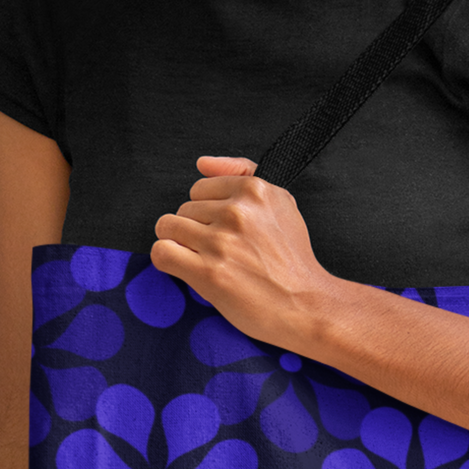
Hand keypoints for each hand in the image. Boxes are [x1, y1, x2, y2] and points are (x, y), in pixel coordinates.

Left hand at [151, 156, 337, 350]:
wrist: (306, 305)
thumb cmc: (293, 260)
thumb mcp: (281, 203)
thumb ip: (242, 173)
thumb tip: (202, 163)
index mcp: (255, 191)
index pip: (200, 188)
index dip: (208, 212)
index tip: (225, 230)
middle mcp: (238, 213)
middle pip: (184, 209)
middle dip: (196, 230)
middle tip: (221, 251)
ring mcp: (222, 242)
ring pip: (168, 227)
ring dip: (180, 245)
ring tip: (204, 260)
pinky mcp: (209, 273)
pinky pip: (162, 252)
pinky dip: (167, 260)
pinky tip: (186, 268)